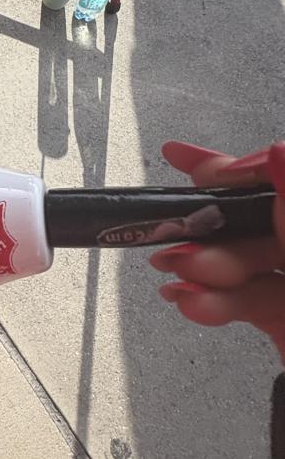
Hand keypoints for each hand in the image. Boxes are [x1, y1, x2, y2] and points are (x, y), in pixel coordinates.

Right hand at [150, 141, 284, 359]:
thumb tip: (280, 155)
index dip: (248, 170)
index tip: (202, 168)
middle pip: (265, 220)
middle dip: (218, 230)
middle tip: (183, 240)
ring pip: (251, 262)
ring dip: (208, 270)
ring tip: (183, 275)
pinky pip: (248, 301)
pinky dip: (215, 302)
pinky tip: (192, 302)